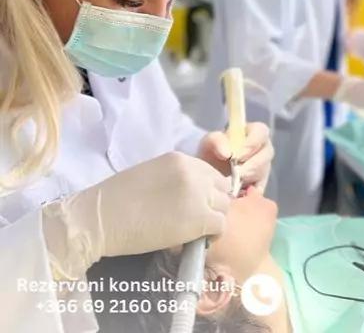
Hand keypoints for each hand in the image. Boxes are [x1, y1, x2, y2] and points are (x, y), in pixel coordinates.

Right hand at [42, 152, 230, 279]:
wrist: (102, 218)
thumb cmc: (117, 199)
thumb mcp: (152, 175)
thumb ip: (176, 179)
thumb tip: (192, 194)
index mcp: (180, 159)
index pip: (210, 173)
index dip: (207, 190)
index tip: (198, 204)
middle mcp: (193, 172)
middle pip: (221, 188)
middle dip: (213, 203)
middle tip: (198, 219)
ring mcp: (198, 193)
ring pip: (224, 207)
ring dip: (213, 219)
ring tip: (195, 231)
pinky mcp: (199, 218)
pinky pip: (220, 226)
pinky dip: (211, 235)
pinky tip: (195, 240)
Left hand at [198, 123, 273, 193]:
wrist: (206, 173)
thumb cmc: (211, 151)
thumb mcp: (208, 142)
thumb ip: (216, 140)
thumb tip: (227, 153)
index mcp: (252, 132)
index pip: (261, 131)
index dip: (253, 142)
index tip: (238, 155)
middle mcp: (261, 148)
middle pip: (267, 153)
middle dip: (253, 164)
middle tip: (238, 172)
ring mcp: (263, 167)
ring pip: (265, 171)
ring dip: (251, 177)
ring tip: (236, 182)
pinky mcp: (260, 185)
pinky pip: (261, 189)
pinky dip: (251, 193)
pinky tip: (240, 194)